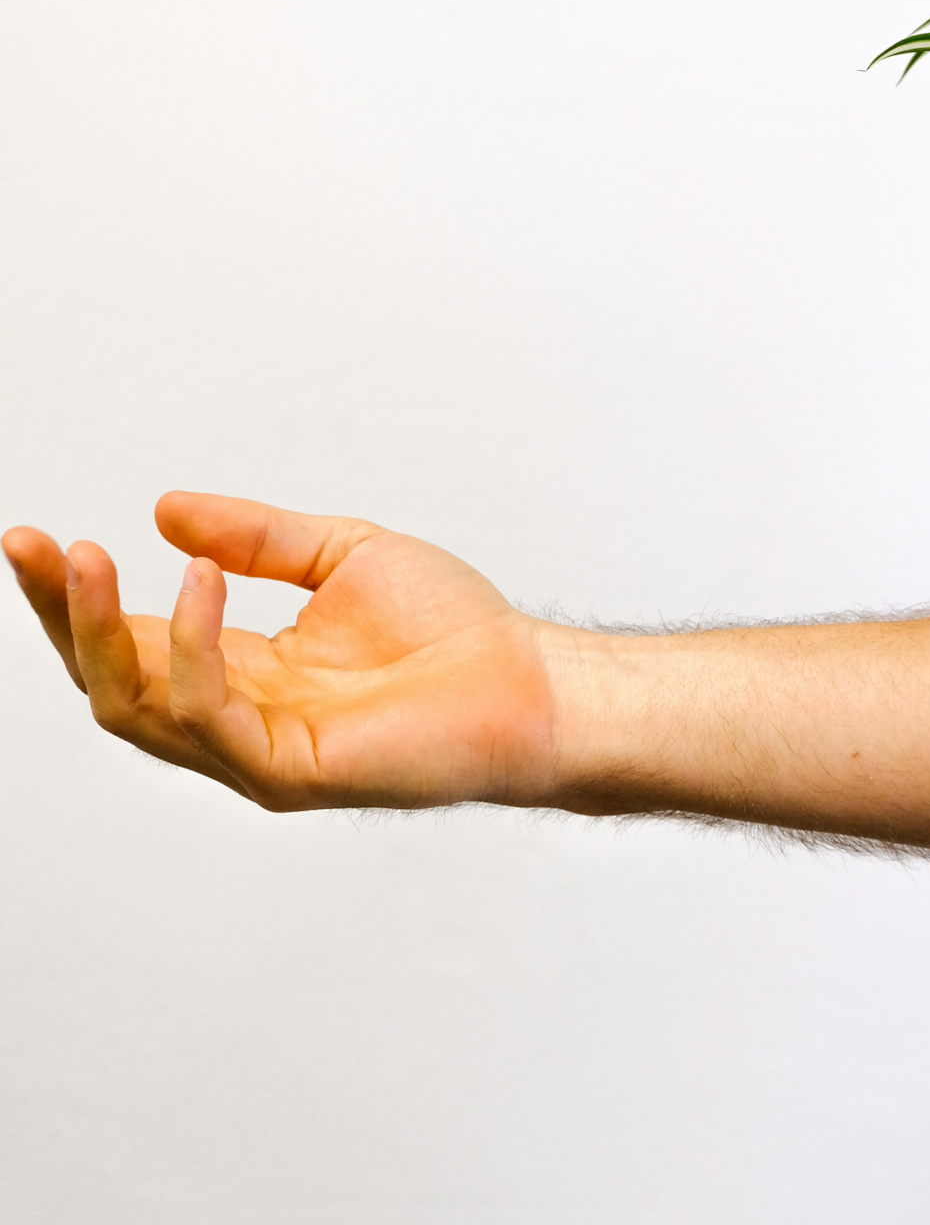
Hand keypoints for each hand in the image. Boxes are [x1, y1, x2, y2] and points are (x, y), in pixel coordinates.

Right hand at [2, 494, 566, 810]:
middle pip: (108, 679)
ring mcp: (253, 752)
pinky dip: (191, 645)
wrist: (527, 676)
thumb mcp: (340, 553)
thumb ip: (255, 536)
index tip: (30, 537)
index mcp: (240, 668)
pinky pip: (207, 714)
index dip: (74, 593)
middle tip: (32, 545)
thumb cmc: (450, 627)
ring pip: (134, 707)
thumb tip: (165, 510)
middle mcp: (233, 717)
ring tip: (91, 557)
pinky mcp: (285, 771)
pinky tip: (200, 582)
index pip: (129, 637)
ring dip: (100, 630)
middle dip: (62, 614)